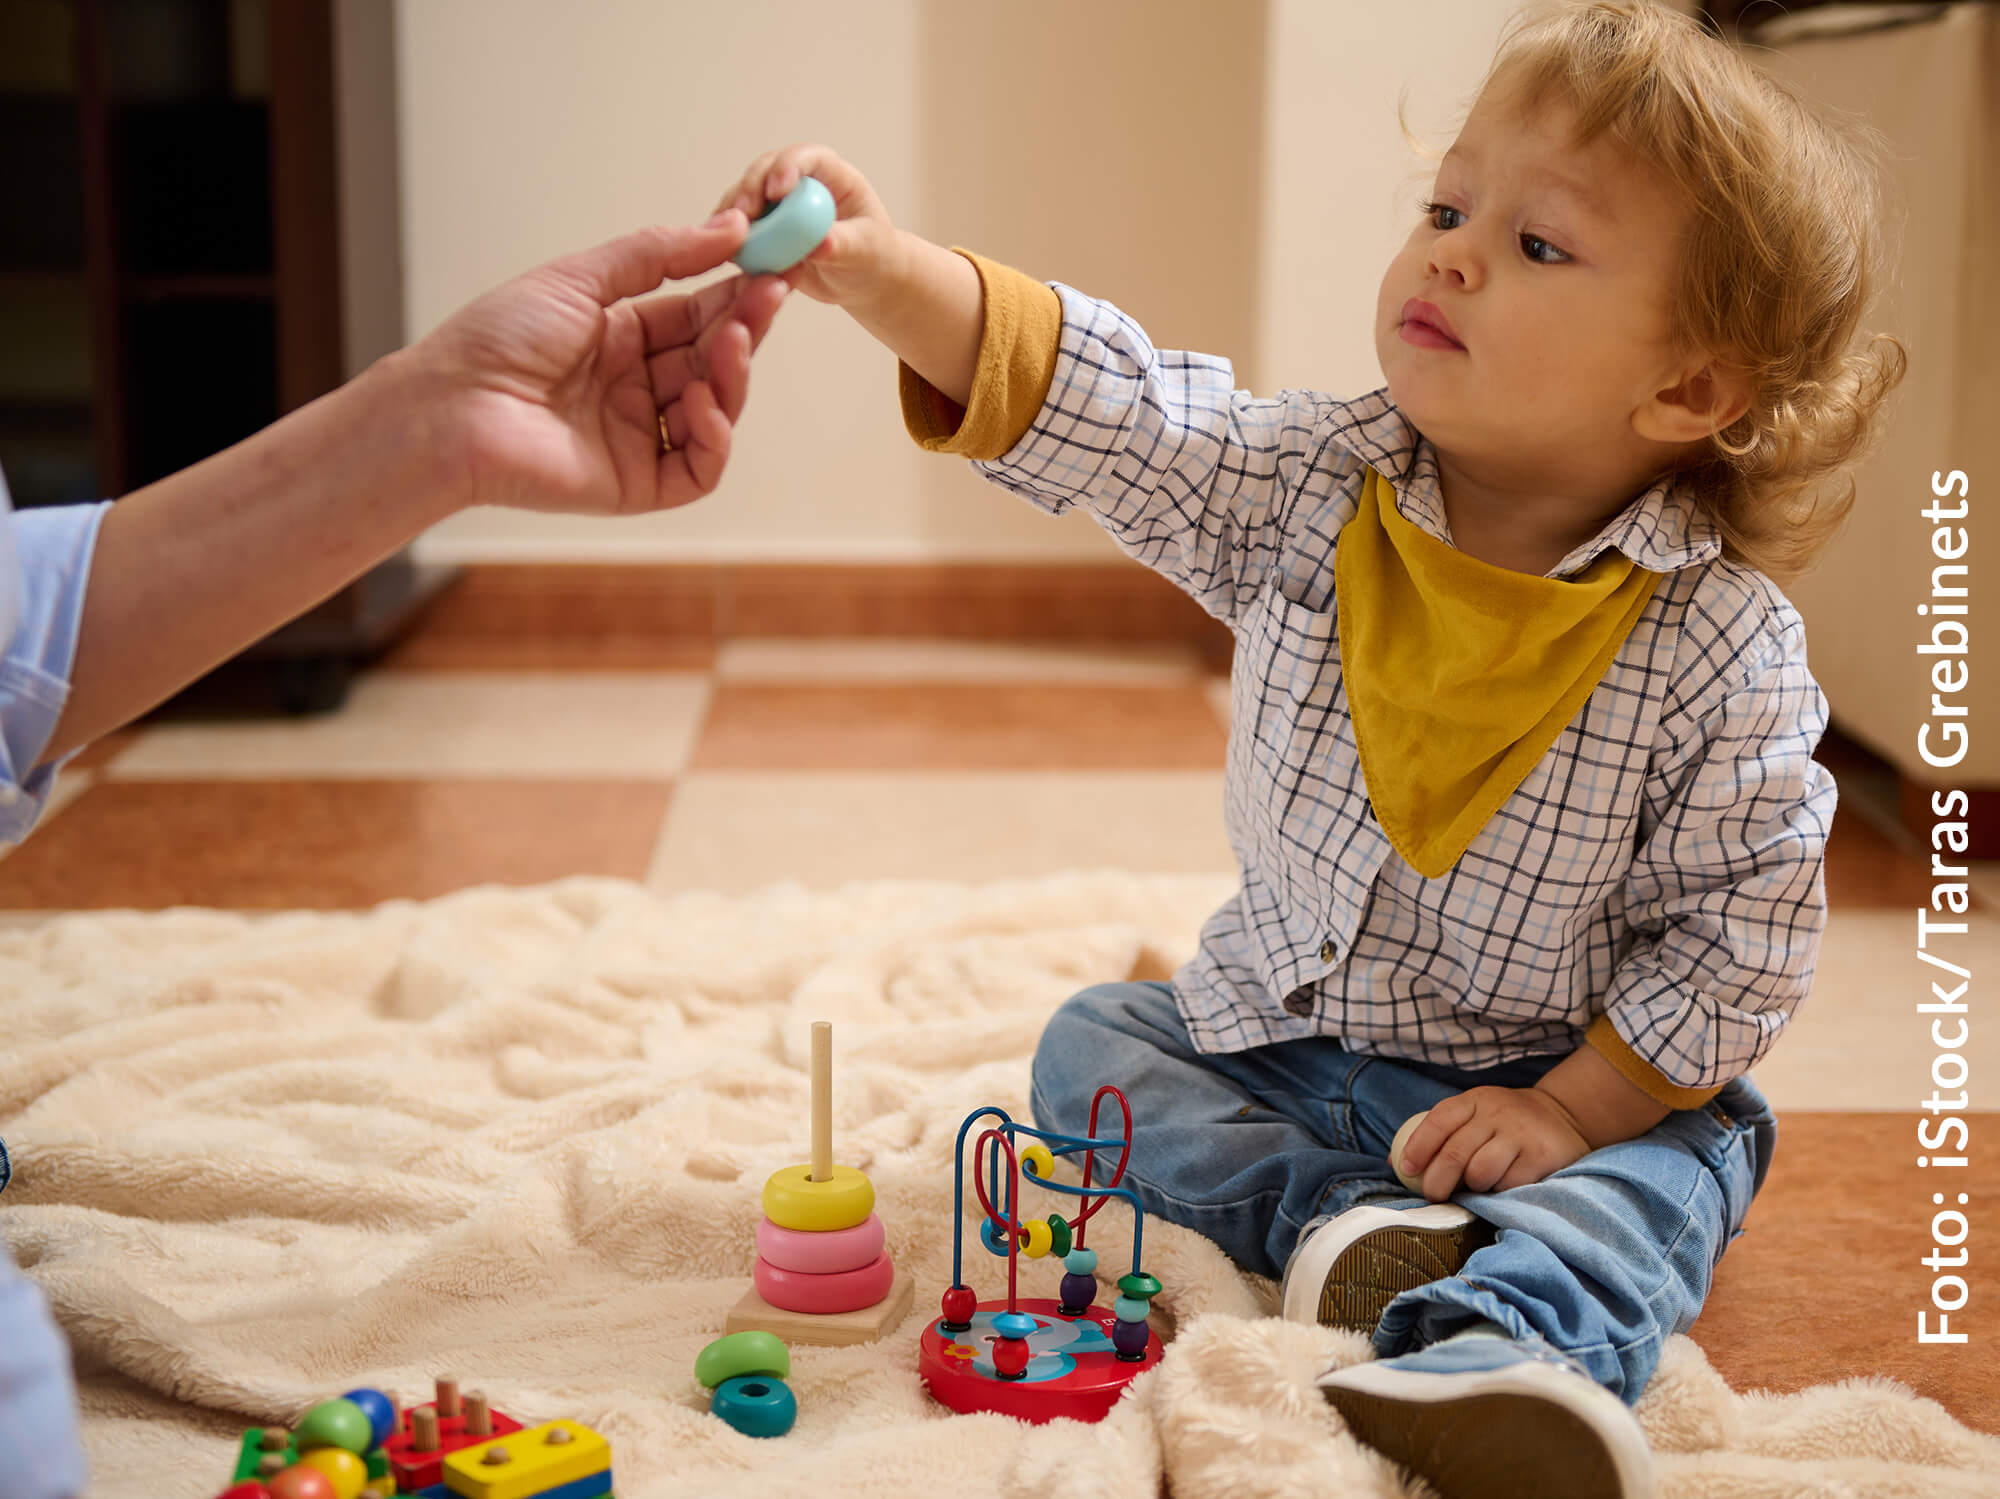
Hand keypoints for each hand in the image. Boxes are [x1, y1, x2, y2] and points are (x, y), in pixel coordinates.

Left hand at [402, 215, 788, 515]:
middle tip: (770, 296)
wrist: (451, 406)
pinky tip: (703, 404)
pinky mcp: (638, 484)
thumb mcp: (582, 278)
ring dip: (733, 377)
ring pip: (716, 413)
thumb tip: (729, 227)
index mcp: (623, 339)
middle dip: (745, 329)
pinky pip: (698, 468)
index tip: (770, 267)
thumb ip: (659, 254)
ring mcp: (639, 438)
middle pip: (714, 362)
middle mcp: (637, 389)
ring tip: (731, 345)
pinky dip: (713, 437)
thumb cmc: (497, 339)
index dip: (736, 294)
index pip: (698, 316)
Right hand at [716, 144, 901, 309]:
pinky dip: (732, 241)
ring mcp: (777, 206)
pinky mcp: (763, 231)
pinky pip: (740, 231)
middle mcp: (798, 183)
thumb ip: (843, 244)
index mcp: (830, 174)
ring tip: (730, 241)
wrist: (862, 281)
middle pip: (765, 171)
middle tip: (744, 216)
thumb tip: (820, 245)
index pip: (805, 157)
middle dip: (750, 189)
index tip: (777, 192)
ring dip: (734, 217)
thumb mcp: (866, 249)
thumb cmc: (873, 255)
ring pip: (745, 199)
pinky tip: (729, 256)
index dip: (787, 167)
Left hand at [1397, 1086, 1591, 1199]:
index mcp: (1474, 1100)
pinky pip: (1508, 1185)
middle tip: (1434, 1196)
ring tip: (1477, 1187)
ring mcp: (1521, 1133)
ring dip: (1473, 1188)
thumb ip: (1440, 1134)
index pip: (1438, 1120)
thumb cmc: (1505, 1123)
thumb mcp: (1474, 1115)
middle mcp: (1497, 1112)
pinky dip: (1499, 1193)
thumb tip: (1393, 1163)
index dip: (1418, 1147)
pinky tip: (1502, 1187)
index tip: (1407, 1170)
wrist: (1564, 1115)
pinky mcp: (1542, 1156)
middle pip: (1455, 1153)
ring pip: (1480, 1172)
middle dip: (1437, 1182)